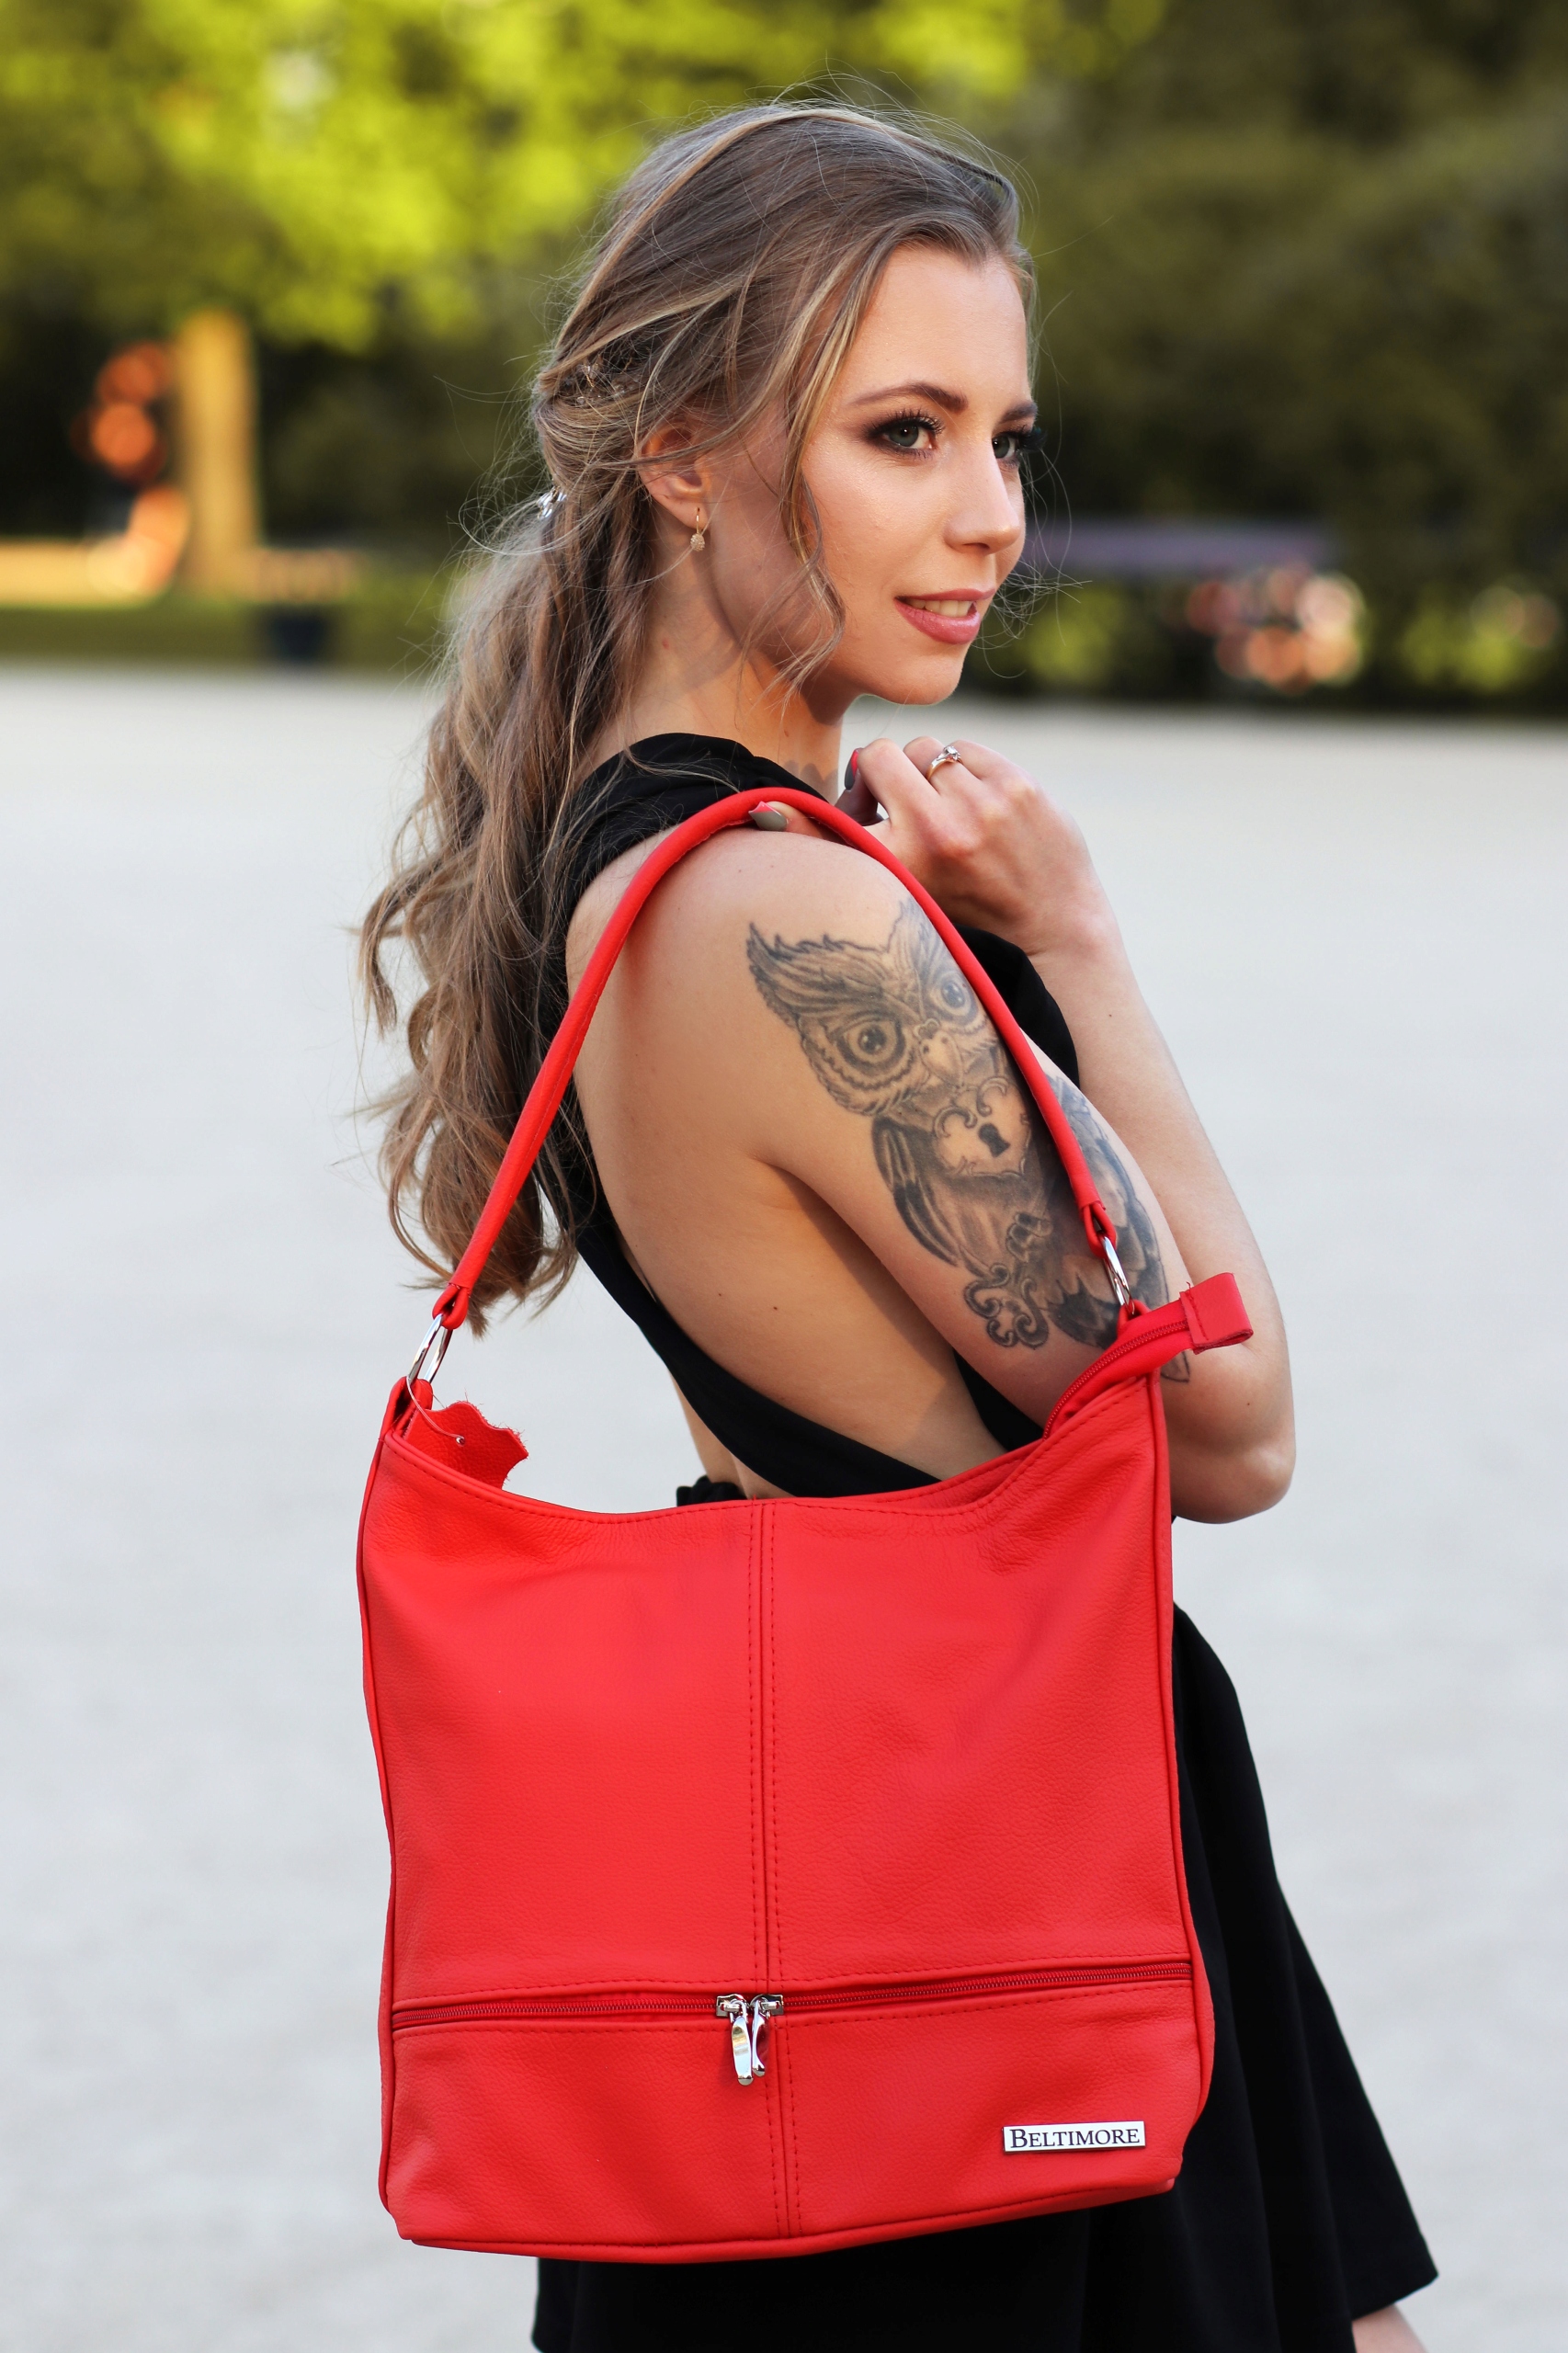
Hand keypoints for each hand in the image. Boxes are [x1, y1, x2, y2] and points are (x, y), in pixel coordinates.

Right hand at [840, 735, 1115, 963]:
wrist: (1055, 930)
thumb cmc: (966, 915)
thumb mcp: (901, 893)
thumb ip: (848, 850)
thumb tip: (766, 810)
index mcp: (902, 866)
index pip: (836, 812)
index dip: (832, 807)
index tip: (829, 815)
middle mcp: (938, 830)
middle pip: (879, 757)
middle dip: (883, 778)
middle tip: (895, 804)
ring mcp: (981, 802)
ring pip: (924, 749)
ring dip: (926, 774)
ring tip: (943, 808)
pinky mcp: (1016, 783)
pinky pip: (964, 748)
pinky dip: (963, 770)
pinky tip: (977, 803)